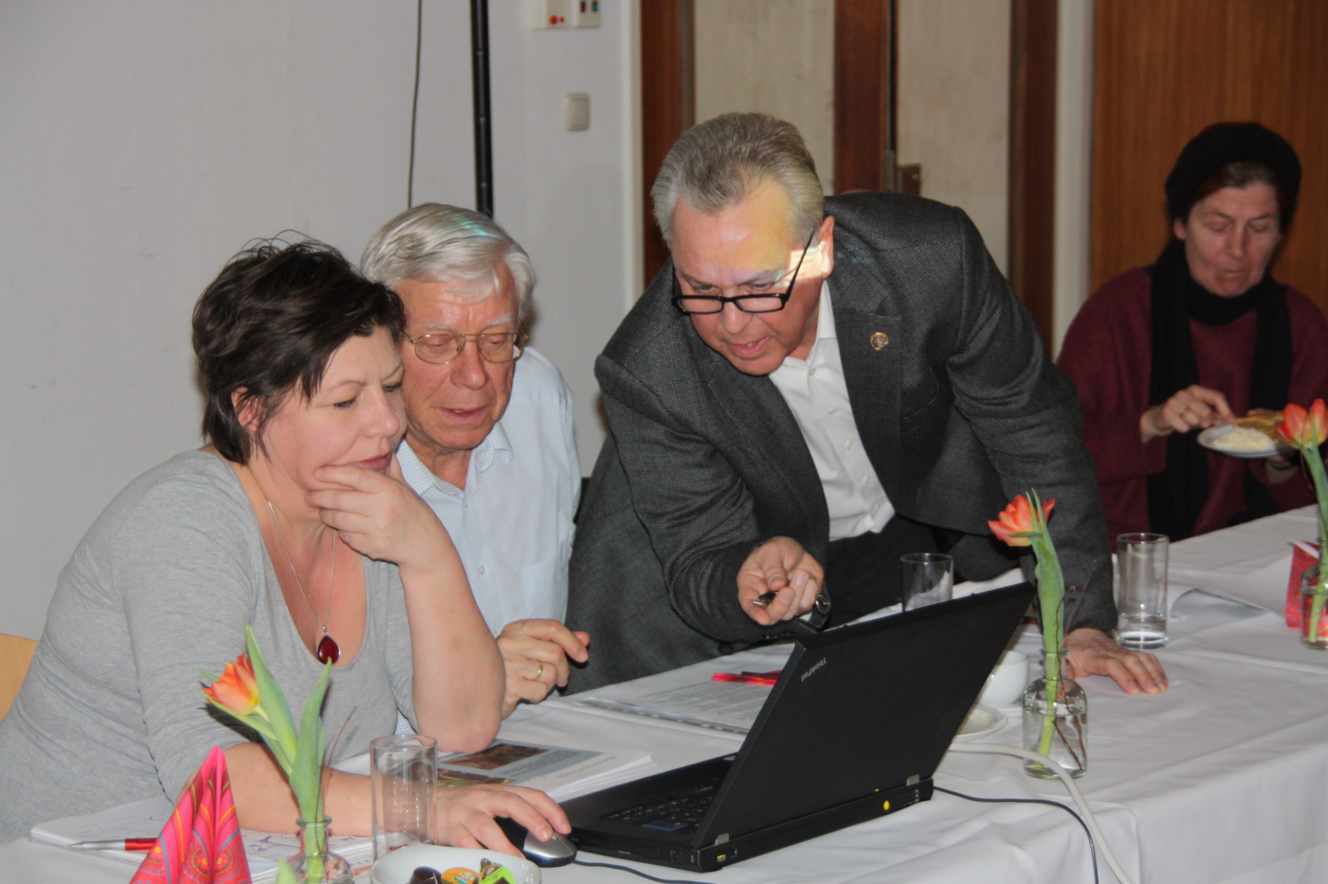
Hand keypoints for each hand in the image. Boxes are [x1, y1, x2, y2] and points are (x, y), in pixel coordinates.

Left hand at [308, 457, 448, 571]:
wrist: (426, 545)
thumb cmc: (413, 512)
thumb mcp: (405, 488)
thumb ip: (390, 469)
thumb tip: (383, 445)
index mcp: (389, 489)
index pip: (355, 477)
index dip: (333, 473)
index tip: (317, 472)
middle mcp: (381, 508)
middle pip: (339, 500)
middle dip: (319, 498)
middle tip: (310, 496)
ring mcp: (375, 529)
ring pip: (338, 520)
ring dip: (327, 515)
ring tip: (323, 511)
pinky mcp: (371, 547)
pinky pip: (346, 537)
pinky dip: (342, 531)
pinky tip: (345, 527)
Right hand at [431, 784, 568, 853]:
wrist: (426, 802)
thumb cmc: (464, 805)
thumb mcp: (490, 800)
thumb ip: (513, 810)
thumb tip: (543, 827)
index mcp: (499, 791)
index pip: (531, 795)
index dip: (550, 810)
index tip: (564, 826)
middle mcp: (484, 798)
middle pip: (512, 803)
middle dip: (532, 819)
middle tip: (547, 835)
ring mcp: (467, 812)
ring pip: (487, 826)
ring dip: (505, 844)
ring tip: (518, 859)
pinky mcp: (451, 829)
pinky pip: (465, 843)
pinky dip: (477, 853)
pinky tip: (488, 862)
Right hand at [497, 619, 590, 716]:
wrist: (478, 690)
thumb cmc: (510, 667)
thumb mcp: (532, 648)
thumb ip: (558, 642)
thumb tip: (585, 639)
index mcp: (516, 629)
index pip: (553, 627)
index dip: (573, 642)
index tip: (583, 656)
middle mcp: (510, 643)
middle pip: (555, 652)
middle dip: (564, 669)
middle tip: (561, 679)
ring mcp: (507, 665)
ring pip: (550, 673)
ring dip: (551, 683)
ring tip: (537, 683)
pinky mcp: (507, 687)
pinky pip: (540, 691)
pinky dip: (539, 695)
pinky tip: (526, 692)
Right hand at [737, 537, 823, 625]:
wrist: (795, 550)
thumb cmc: (776, 550)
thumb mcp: (771, 552)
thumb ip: (773, 569)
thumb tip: (776, 586)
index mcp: (751, 586)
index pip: (749, 605)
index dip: (755, 614)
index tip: (764, 617)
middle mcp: (766, 599)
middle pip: (771, 615)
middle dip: (782, 604)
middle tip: (789, 589)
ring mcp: (783, 603)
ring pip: (790, 612)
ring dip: (798, 593)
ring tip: (801, 572)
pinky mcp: (799, 602)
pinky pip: (806, 605)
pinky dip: (810, 591)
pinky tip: (807, 578)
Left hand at [1063, 627, 1166, 693]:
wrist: (1078, 635)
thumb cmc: (1070, 654)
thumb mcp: (1060, 665)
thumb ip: (1061, 678)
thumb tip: (1060, 693)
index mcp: (1091, 656)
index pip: (1110, 664)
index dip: (1123, 676)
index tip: (1133, 690)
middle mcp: (1109, 651)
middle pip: (1129, 660)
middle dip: (1143, 675)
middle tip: (1154, 692)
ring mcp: (1120, 650)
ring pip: (1139, 657)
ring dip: (1152, 672)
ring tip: (1162, 688)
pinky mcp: (1128, 652)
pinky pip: (1145, 656)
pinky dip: (1156, 667)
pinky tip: (1163, 680)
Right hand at [1141, 385, 1233, 441]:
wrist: (1158, 418)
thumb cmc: (1183, 414)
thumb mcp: (1201, 413)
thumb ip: (1215, 415)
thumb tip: (1232, 421)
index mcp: (1195, 390)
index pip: (1216, 396)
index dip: (1225, 409)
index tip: (1231, 421)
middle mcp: (1185, 393)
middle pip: (1205, 410)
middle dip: (1206, 421)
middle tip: (1203, 424)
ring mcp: (1174, 402)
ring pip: (1194, 419)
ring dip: (1192, 424)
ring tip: (1186, 421)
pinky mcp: (1167, 412)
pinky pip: (1183, 426)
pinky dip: (1183, 428)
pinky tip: (1178, 424)